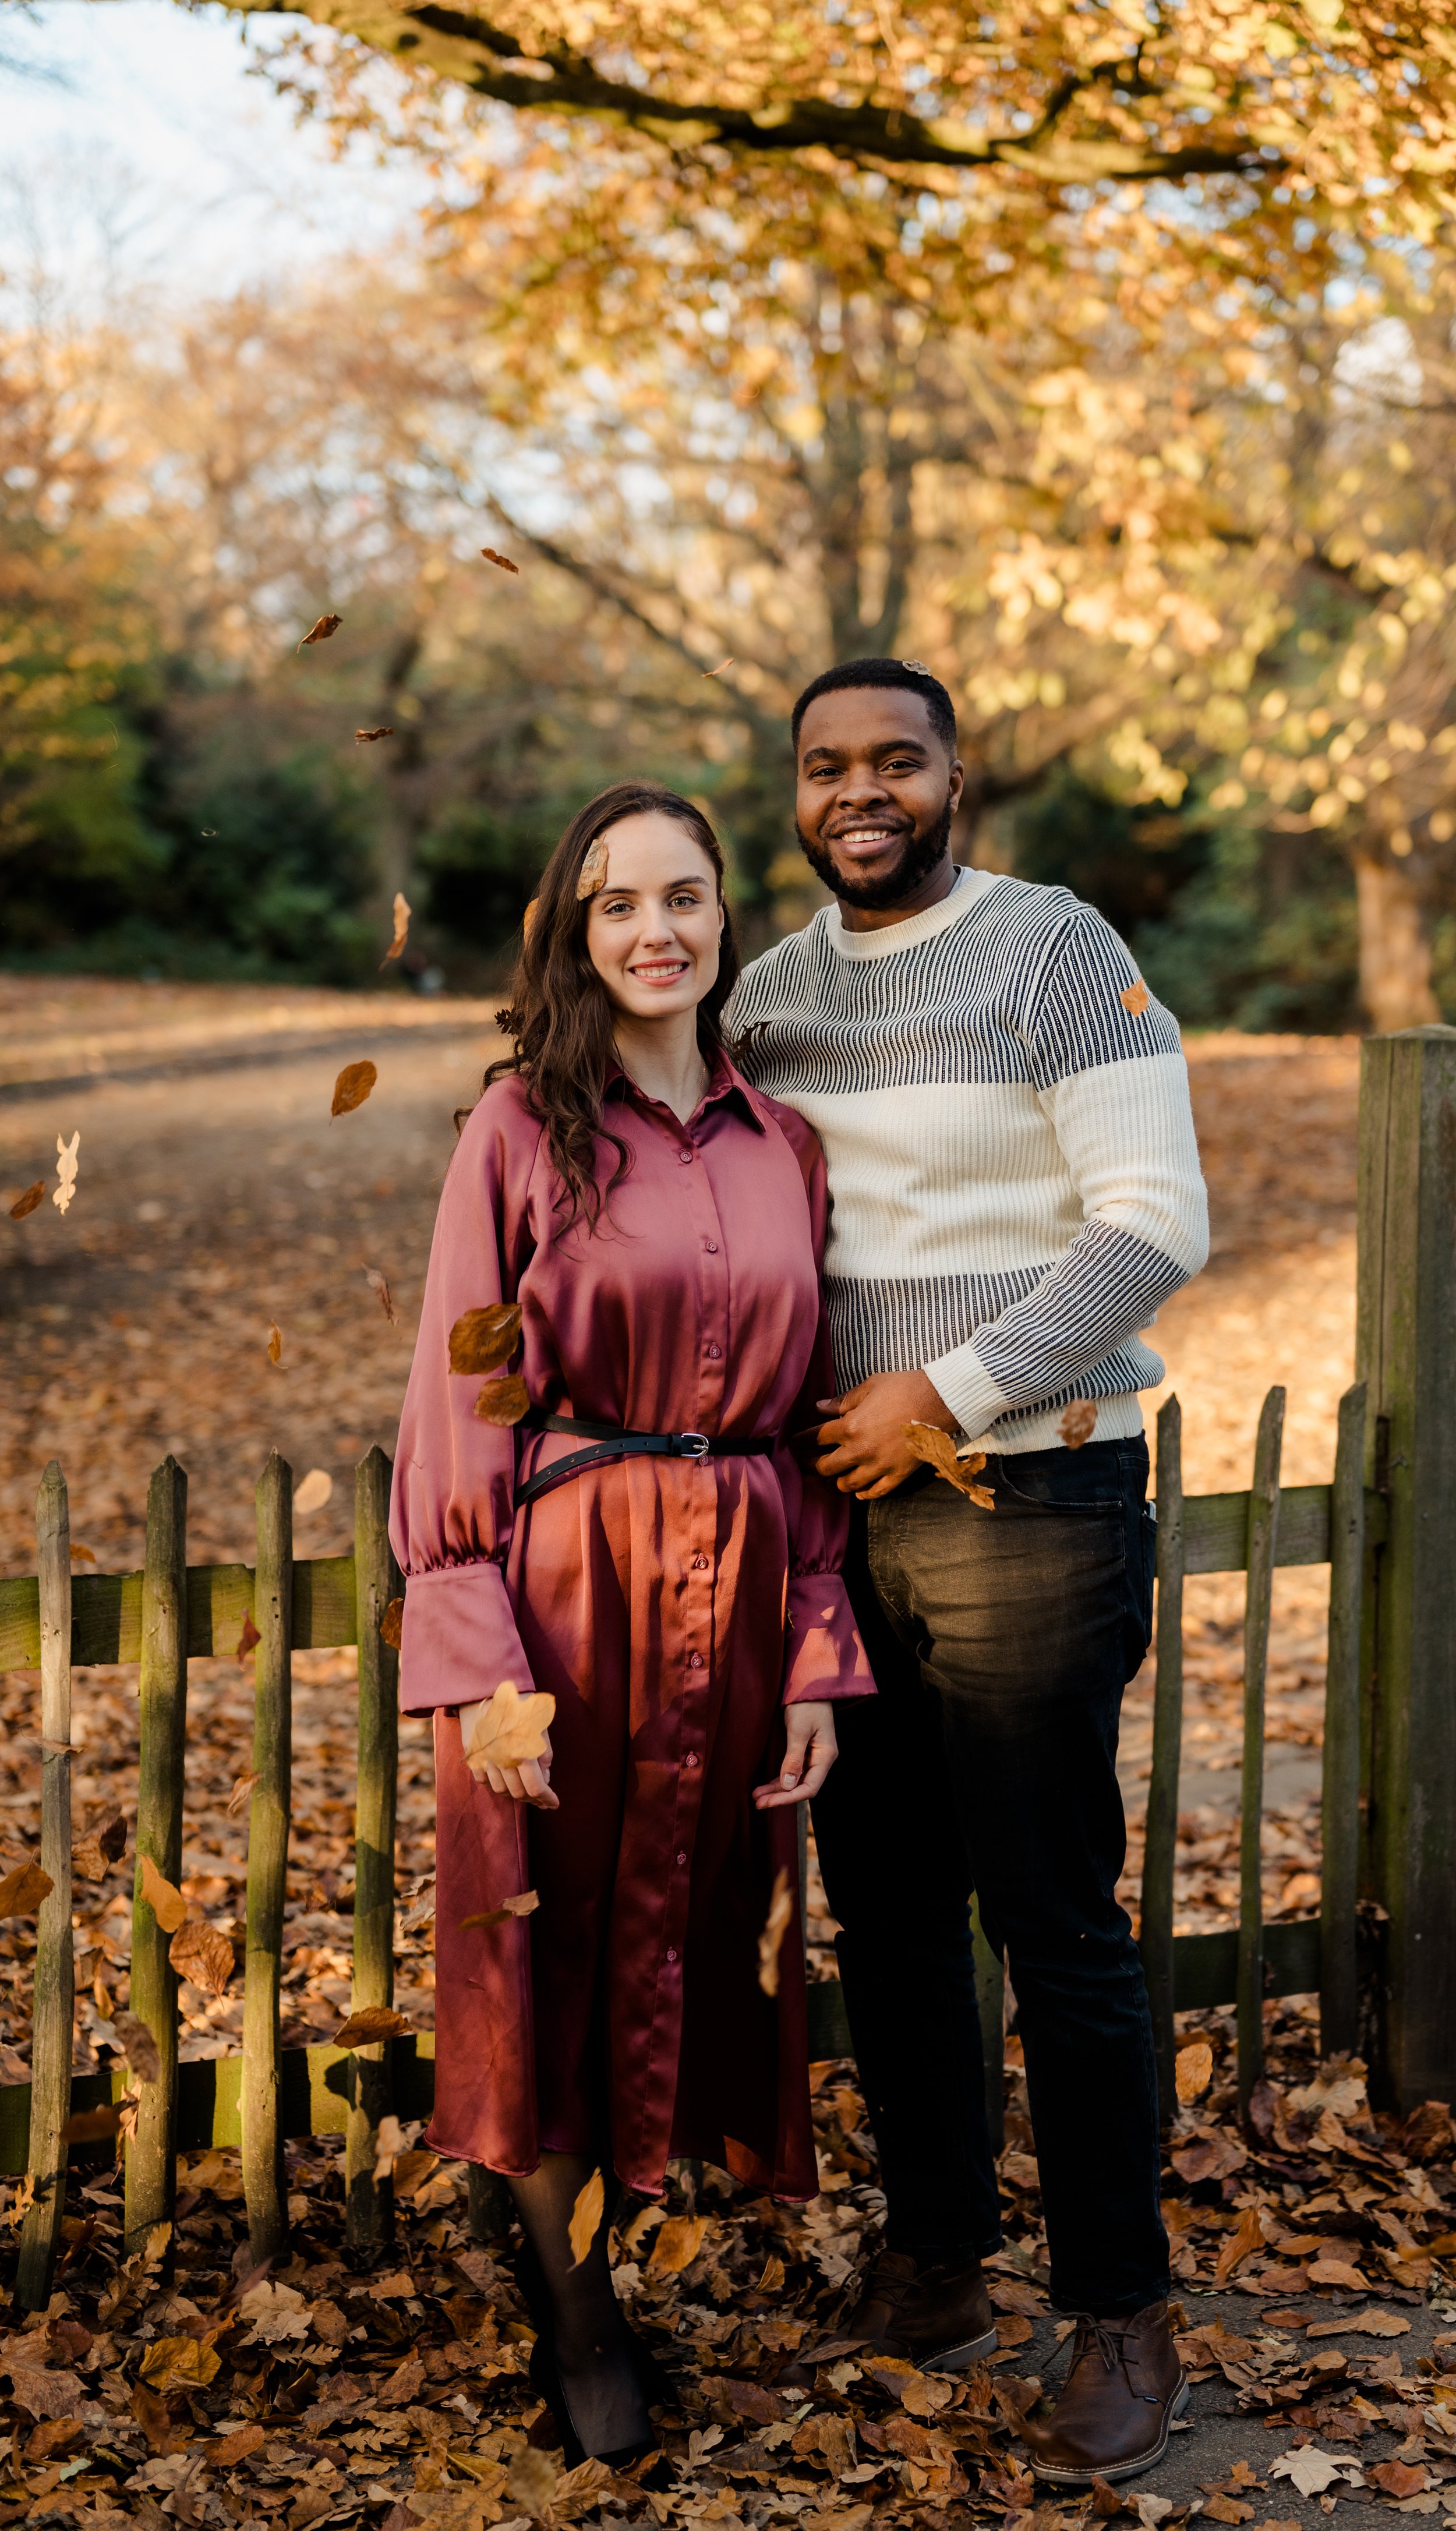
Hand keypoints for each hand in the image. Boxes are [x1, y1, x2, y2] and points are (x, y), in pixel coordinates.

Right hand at [459, 1697, 559, 1809]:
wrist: (485, 1689)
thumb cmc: (519, 1705)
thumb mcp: (540, 1725)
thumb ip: (545, 1753)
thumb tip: (545, 1779)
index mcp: (521, 1749)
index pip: (534, 1787)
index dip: (546, 1798)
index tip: (554, 1803)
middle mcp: (502, 1757)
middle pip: (518, 1792)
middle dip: (533, 1799)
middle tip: (543, 1799)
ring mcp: (485, 1758)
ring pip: (501, 1790)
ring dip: (515, 1793)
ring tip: (526, 1790)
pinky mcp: (472, 1756)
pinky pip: (485, 1781)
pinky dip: (497, 1785)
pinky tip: (506, 1781)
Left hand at [753, 1700, 837, 1808]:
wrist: (807, 1682)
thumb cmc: (805, 1703)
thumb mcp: (798, 1729)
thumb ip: (793, 1758)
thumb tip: (787, 1785)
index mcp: (826, 1756)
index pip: (810, 1787)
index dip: (789, 1797)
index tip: (769, 1802)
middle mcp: (821, 1759)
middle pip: (802, 1786)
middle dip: (780, 1797)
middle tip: (757, 1803)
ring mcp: (812, 1755)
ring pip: (795, 1780)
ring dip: (777, 1790)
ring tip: (756, 1797)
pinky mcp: (803, 1750)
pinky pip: (791, 1771)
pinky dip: (778, 1779)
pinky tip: (765, 1786)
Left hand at [814, 1368, 957, 1499]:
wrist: (939, 1401)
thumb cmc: (903, 1388)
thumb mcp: (868, 1387)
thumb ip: (842, 1401)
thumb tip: (819, 1407)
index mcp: (850, 1427)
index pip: (816, 1438)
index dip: (801, 1441)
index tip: (793, 1444)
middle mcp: (860, 1451)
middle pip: (826, 1467)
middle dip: (811, 1466)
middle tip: (804, 1465)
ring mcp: (879, 1466)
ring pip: (848, 1484)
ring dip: (835, 1483)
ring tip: (828, 1482)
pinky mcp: (898, 1474)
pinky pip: (876, 1491)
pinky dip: (864, 1493)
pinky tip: (858, 1492)